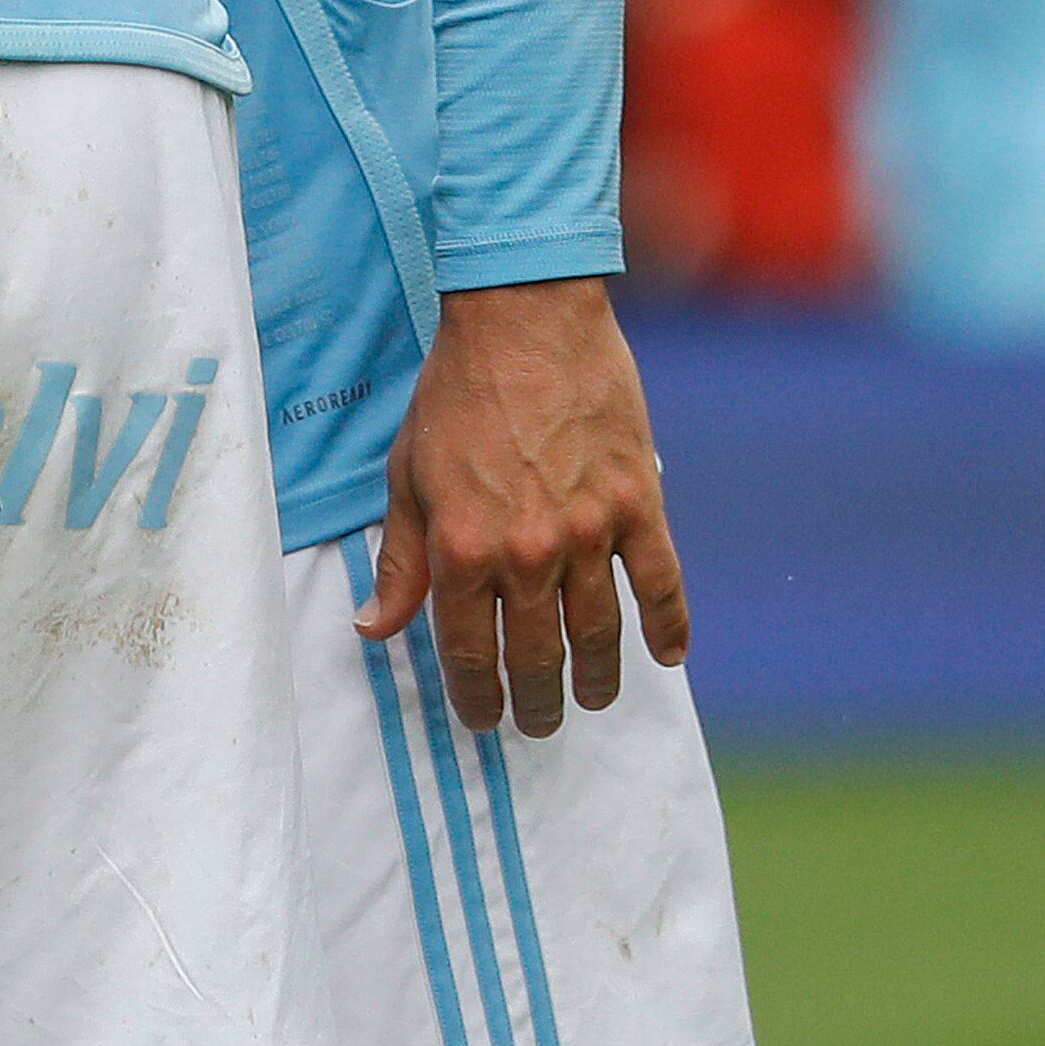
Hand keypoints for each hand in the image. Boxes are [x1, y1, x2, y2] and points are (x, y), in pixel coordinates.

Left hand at [364, 277, 690, 736]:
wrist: (524, 320)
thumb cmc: (455, 395)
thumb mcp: (407, 475)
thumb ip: (400, 559)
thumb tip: (374, 627)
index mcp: (463, 547)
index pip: (467, 649)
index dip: (474, 694)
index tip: (480, 718)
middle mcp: (528, 551)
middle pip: (537, 656)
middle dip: (534, 702)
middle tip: (536, 726)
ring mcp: (590, 532)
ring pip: (601, 635)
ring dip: (596, 681)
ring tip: (589, 701)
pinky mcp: (639, 506)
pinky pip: (662, 585)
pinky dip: (669, 627)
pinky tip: (667, 658)